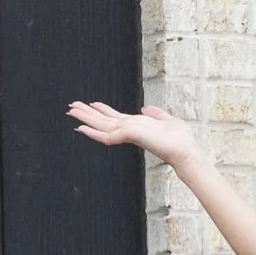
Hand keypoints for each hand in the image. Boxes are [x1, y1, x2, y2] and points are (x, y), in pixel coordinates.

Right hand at [68, 98, 205, 173]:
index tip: (92, 103)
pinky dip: (93, 133)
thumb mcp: (167, 120)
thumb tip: (147, 108)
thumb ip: (156, 114)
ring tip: (70, 111)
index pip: (115, 117)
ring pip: (101, 126)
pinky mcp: (129, 136)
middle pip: (104, 120)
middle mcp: (130, 129)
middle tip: (71, 106)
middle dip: (88, 113)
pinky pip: (106, 136)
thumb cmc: (179, 139)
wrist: (185, 150)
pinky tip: (81, 128)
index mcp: (137, 125)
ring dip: (85, 118)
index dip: (102, 110)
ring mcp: (128, 133)